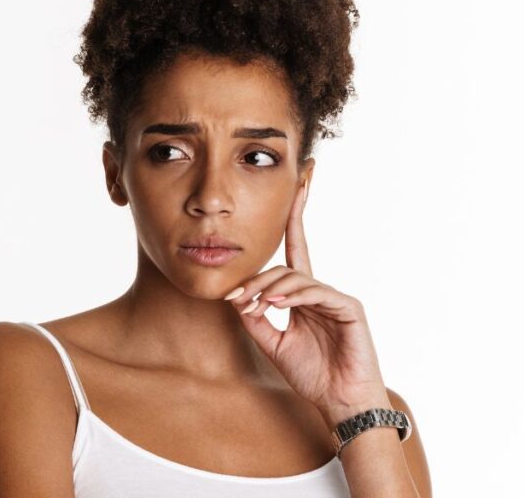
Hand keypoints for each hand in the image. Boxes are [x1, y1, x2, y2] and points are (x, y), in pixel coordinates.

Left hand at [225, 182, 390, 424]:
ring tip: (255, 306)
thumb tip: (236, 298)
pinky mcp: (349, 308)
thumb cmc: (312, 374)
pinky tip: (277, 305)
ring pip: (296, 278)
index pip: (296, 249)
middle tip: (236, 299)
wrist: (339, 402)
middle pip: (284, 268)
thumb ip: (256, 319)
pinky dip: (293, 296)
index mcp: (303, 296)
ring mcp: (336, 298)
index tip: (298, 182)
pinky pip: (316, 292)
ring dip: (269, 290)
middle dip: (256, 281)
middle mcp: (319, 291)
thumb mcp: (273, 343)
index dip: (294, 216)